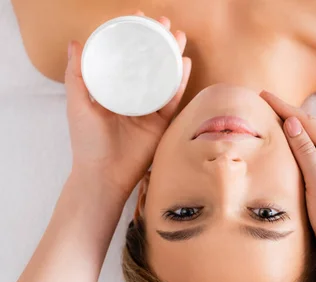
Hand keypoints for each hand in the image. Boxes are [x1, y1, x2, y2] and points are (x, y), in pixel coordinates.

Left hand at [65, 11, 191, 199]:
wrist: (105, 175)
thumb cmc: (87, 142)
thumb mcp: (78, 104)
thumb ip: (77, 75)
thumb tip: (75, 42)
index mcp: (112, 89)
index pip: (125, 56)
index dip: (132, 36)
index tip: (139, 18)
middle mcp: (132, 95)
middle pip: (149, 63)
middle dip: (158, 41)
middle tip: (165, 23)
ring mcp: (149, 108)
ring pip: (164, 77)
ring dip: (173, 56)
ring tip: (179, 37)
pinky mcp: (162, 123)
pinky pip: (173, 99)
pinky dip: (180, 81)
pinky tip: (185, 64)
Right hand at [260, 91, 315, 252]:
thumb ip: (305, 151)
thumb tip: (292, 122)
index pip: (308, 123)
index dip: (284, 108)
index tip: (264, 95)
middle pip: (310, 126)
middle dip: (287, 112)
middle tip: (264, 99)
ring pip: (310, 137)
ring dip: (291, 124)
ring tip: (271, 113)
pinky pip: (309, 151)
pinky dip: (295, 141)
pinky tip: (286, 140)